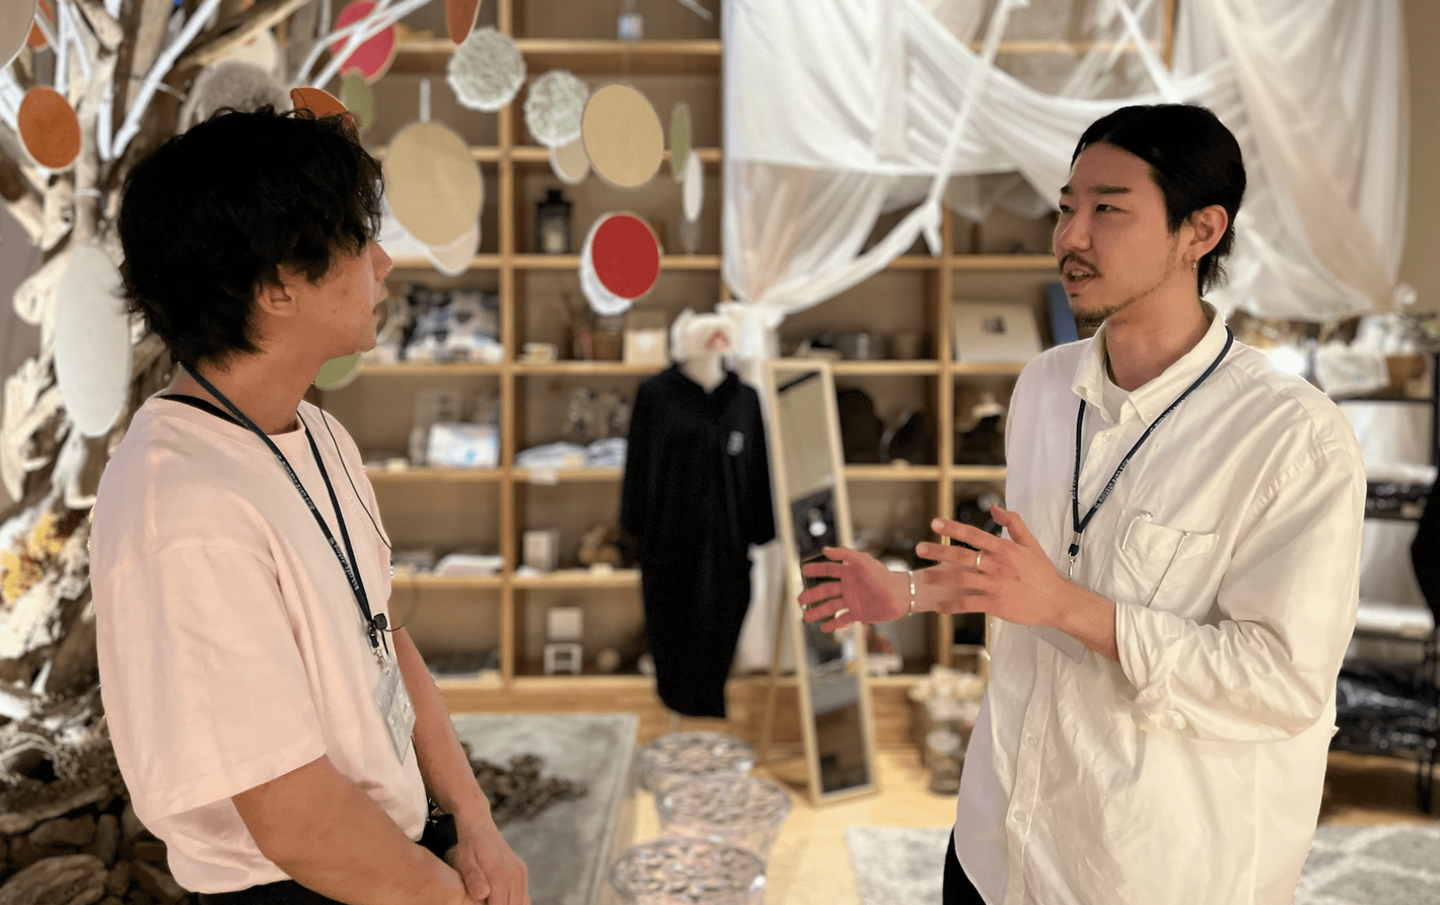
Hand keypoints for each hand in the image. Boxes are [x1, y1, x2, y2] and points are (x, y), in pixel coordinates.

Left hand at [448, 819, 528, 904]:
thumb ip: (473, 878)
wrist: (480, 827)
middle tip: (485, 903)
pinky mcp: (522, 872)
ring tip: (493, 900)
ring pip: (522, 904)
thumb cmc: (468, 847)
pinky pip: (524, 896)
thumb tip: (482, 895)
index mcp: (500, 875)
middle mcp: (515, 875)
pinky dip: (515, 903)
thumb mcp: (464, 862)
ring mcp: (521, 873)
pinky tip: (502, 901)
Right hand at [798, 546, 907, 629]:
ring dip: (818, 611)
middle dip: (812, 595)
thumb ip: (845, 554)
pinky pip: (843, 619)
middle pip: (826, 591)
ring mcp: (853, 601)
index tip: (803, 570)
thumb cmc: (883, 576)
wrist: (899, 595)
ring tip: (806, 617)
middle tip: (799, 600)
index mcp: (849, 573)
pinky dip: (833, 624)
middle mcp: (849, 587)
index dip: (816, 570)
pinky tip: (823, 628)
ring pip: (831, 607)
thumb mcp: (863, 562)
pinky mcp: (859, 614)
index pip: (829, 570)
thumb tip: (826, 549)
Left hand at [916, 507, 1071, 625]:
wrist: (1056, 601)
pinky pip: (968, 604)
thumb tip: (995, 508)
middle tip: (920, 548)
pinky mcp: (994, 604)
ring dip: (939, 577)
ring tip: (923, 576)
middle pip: (961, 555)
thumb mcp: (1030, 543)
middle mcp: (996, 565)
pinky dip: (951, 605)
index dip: (953, 528)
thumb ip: (1013, 523)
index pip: (974, 534)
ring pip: (960, 579)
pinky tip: (938, 605)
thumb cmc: (1043, 572)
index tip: (935, 523)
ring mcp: (994, 585)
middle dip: (938, 551)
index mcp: (1003, 549)